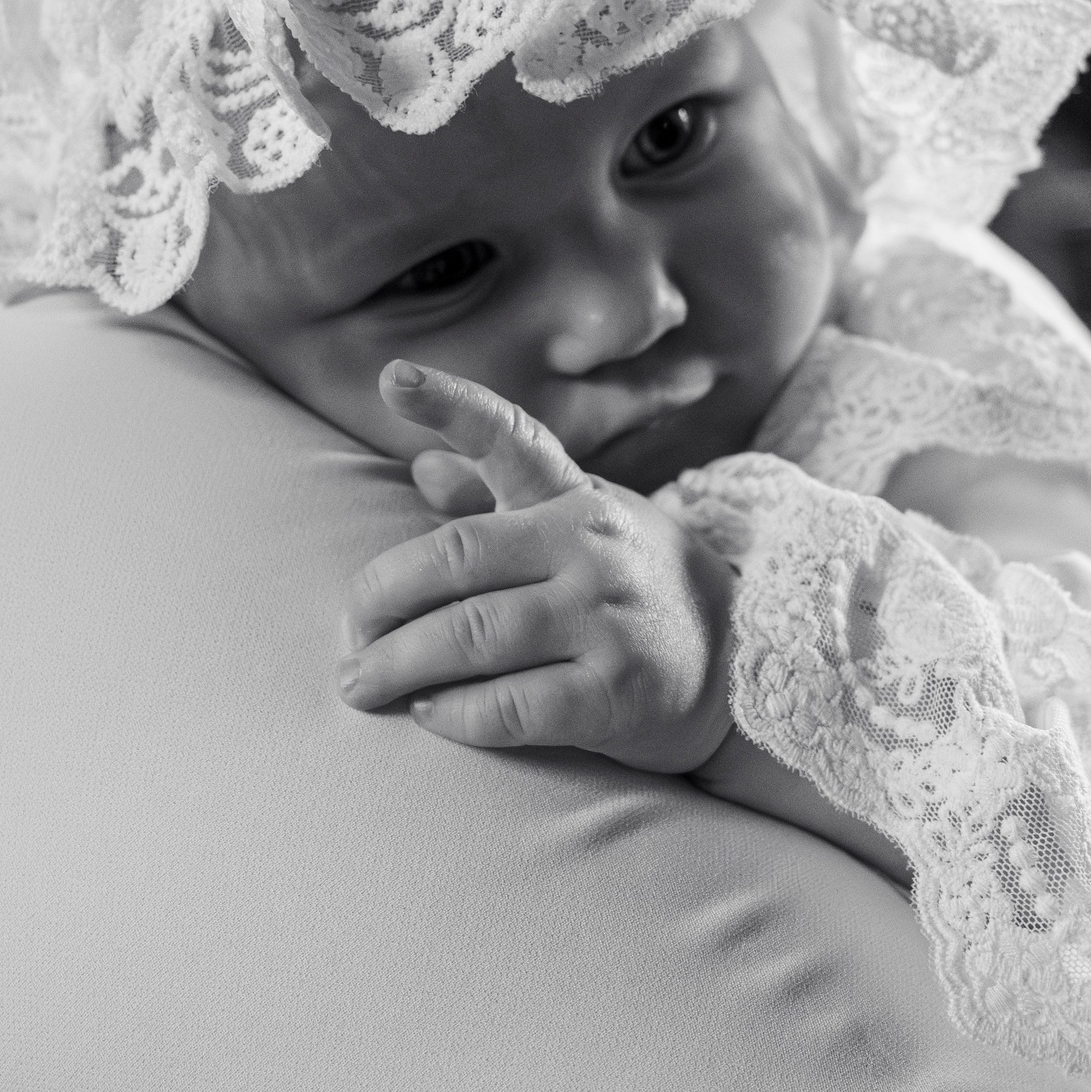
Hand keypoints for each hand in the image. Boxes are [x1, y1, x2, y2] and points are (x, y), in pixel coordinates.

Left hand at [338, 361, 734, 774]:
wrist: (742, 665)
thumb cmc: (631, 587)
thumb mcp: (578, 526)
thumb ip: (498, 498)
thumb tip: (422, 468)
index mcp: (573, 498)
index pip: (510, 436)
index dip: (450, 403)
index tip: (393, 377)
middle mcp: (590, 547)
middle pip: (455, 558)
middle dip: (380, 599)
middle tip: (349, 636)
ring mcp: (606, 620)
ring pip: (472, 636)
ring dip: (398, 664)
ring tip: (361, 684)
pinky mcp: (616, 695)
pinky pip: (511, 706)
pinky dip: (453, 714)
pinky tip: (426, 715)